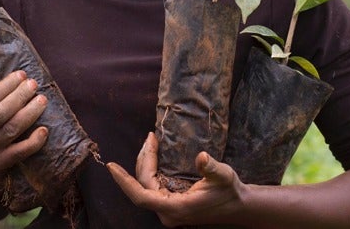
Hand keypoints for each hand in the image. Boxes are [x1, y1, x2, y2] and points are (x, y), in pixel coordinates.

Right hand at [0, 71, 47, 180]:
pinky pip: (20, 152)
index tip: (22, 75)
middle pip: (1, 113)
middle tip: (34, 84)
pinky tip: (44, 129)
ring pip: (12, 130)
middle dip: (20, 96)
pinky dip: (34, 142)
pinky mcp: (1, 164)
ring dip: (30, 113)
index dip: (6, 86)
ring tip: (42, 99)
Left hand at [107, 132, 246, 227]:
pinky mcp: (169, 205)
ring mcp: (167, 210)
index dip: (124, 182)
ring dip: (146, 162)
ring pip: (145, 185)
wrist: (238, 207)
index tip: (111, 166)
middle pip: (142, 185)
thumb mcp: (224, 176)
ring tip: (150, 141)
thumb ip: (211, 168)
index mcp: (176, 208)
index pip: (141, 197)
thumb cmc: (230, 192)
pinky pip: (152, 186)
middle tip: (150, 137)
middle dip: (143, 159)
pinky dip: (151, 168)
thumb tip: (201, 157)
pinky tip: (154, 154)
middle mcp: (167, 212)